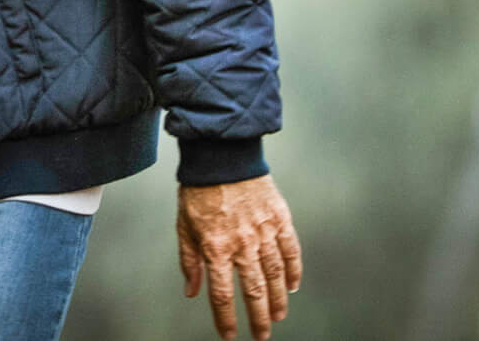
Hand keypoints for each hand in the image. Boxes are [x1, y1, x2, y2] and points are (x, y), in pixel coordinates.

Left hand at [178, 174, 302, 339]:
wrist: (221, 155)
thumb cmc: (198, 190)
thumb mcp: (184, 225)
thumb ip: (189, 260)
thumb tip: (192, 291)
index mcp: (215, 246)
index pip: (221, 293)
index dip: (226, 318)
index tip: (230, 335)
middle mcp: (242, 243)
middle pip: (254, 291)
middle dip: (259, 318)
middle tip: (262, 335)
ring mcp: (263, 231)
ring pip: (276, 276)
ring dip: (279, 300)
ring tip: (278, 316)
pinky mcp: (279, 219)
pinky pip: (291, 251)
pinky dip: (294, 271)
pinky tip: (293, 286)